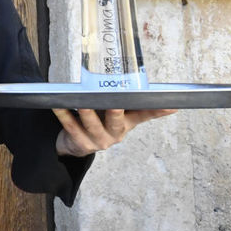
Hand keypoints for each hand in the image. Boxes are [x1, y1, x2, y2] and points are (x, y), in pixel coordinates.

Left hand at [53, 107, 176, 156]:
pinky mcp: (81, 144)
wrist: (76, 145)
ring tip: (83, 100)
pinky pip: (71, 127)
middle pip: (117, 121)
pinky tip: (59, 105)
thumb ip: (130, 103)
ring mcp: (98, 141)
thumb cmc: (99, 123)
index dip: (158, 111)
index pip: (144, 115)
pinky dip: (64, 115)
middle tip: (115, 103)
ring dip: (87, 112)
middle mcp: (115, 134)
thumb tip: (144, 84)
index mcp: (126, 124)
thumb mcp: (118, 115)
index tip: (171, 105)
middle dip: (115, 112)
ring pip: (91, 124)